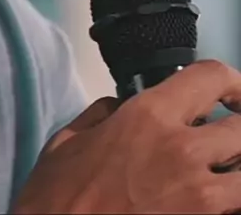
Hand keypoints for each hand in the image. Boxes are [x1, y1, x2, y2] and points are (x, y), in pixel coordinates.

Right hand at [13, 60, 240, 213]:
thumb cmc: (56, 202)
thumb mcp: (68, 140)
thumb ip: (104, 113)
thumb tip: (120, 106)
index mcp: (149, 117)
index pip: (211, 77)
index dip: (230, 80)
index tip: (230, 91)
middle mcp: (182, 152)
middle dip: (239, 128)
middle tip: (230, 134)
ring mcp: (199, 199)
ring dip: (237, 173)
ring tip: (223, 175)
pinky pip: (235, 212)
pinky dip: (230, 206)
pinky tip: (216, 205)